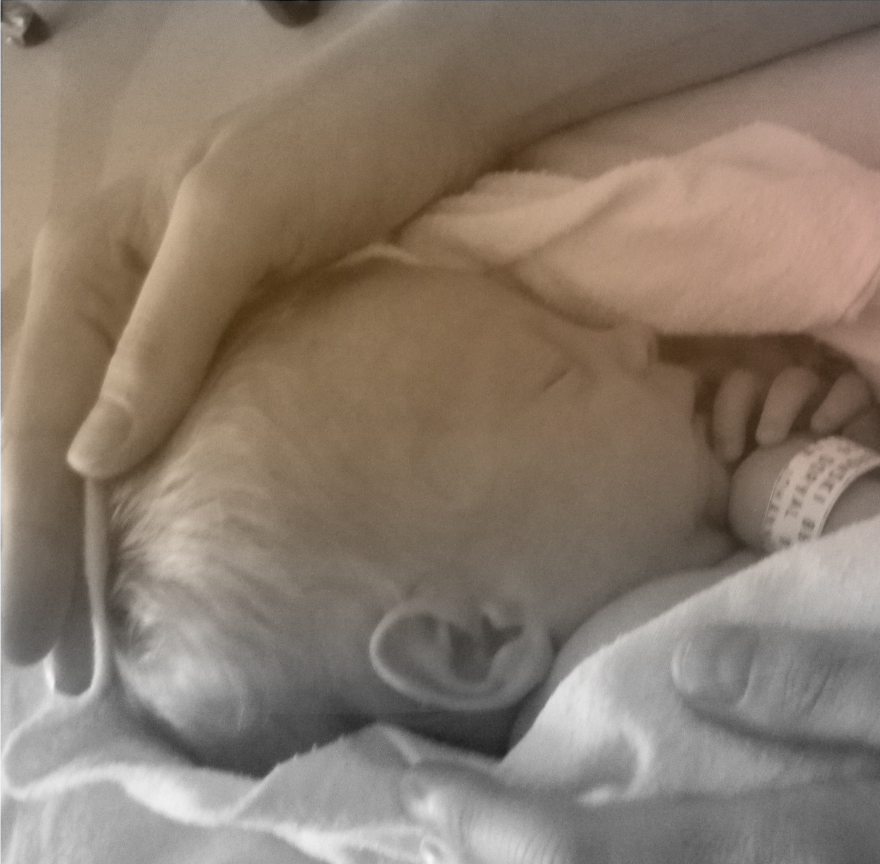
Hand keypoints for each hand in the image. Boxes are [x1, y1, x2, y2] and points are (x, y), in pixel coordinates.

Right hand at [2, 0, 879, 678]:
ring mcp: (155, 313)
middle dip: (40, 543)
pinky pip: (147, 419)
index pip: (36, 409)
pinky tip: (143, 544)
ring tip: (75, 624)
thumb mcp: (237, 227)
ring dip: (79, 530)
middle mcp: (102, 288)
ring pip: (84, 434)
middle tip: (40, 652)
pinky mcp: (214, 333)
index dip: (29, 524)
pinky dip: (135, 488)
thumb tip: (90, 461)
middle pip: (45, 432)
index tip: (31, 621)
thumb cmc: (334, 152)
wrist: (422, 116)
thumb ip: (162, 337)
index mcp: (87, 257)